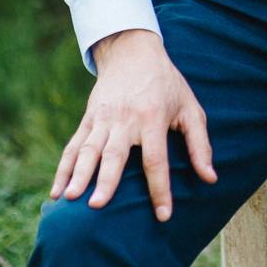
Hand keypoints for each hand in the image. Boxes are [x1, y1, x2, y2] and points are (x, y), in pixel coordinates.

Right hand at [50, 28, 215, 220]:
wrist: (132, 50)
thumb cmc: (166, 83)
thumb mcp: (189, 107)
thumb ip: (200, 143)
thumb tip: (210, 178)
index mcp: (153, 117)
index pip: (156, 158)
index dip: (160, 188)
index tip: (162, 215)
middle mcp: (125, 119)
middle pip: (115, 154)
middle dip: (106, 180)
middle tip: (97, 205)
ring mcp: (103, 118)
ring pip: (88, 149)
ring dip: (79, 174)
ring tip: (70, 199)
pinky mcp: (89, 118)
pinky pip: (74, 146)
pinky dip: (64, 169)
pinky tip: (56, 192)